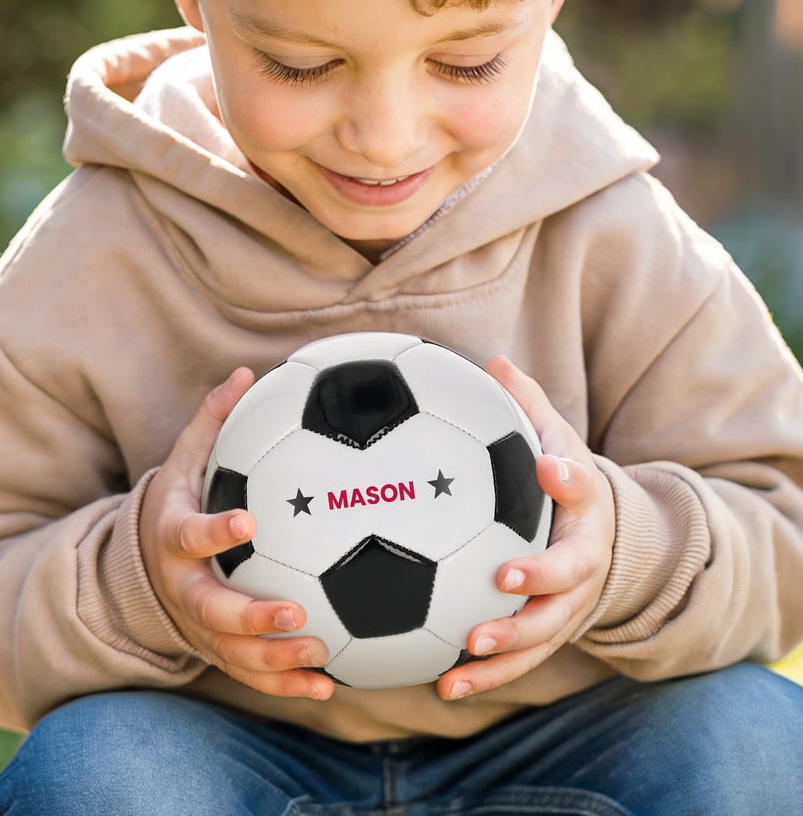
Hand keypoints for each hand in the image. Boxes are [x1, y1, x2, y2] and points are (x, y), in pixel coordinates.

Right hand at [139, 368, 334, 700]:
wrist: (145, 565)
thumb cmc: (180, 503)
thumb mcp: (185, 461)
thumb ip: (212, 420)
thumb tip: (244, 372)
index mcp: (175, 537)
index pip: (188, 535)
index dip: (214, 532)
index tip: (247, 521)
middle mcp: (185, 588)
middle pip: (210, 609)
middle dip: (250, 614)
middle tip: (295, 610)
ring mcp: (200, 627)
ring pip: (233, 653)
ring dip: (274, 659)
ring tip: (320, 656)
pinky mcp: (219, 651)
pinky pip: (251, 674)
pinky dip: (285, 685)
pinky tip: (327, 685)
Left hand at [436, 355, 615, 700]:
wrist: (602, 542)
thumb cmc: (560, 484)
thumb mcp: (553, 439)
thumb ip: (524, 405)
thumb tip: (493, 359)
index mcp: (583, 505)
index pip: (582, 486)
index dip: (568, 477)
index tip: (546, 464)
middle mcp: (583, 559)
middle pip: (570, 575)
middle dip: (539, 579)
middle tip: (500, 581)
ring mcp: (569, 605)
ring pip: (546, 631)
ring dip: (509, 644)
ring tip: (467, 653)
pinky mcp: (548, 634)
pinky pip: (520, 660)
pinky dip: (487, 675)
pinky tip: (444, 685)